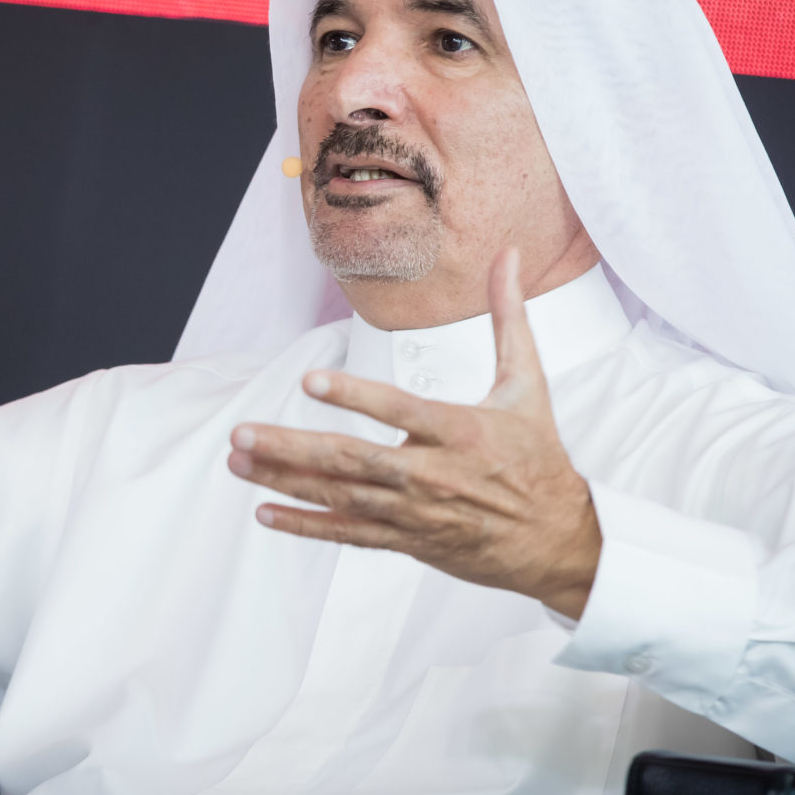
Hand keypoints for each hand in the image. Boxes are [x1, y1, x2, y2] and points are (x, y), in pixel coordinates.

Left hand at [226, 248, 600, 618]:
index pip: (401, 410)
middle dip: (293, 448)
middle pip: (354, 460)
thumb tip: (510, 254)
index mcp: (461, 431)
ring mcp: (415, 512)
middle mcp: (432, 475)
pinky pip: (348, 534)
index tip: (309, 382)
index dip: (355, 397)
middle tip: (242, 433)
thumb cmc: (539, 456)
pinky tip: (265, 512)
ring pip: (341, 497)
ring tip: (238, 460)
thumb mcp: (528, 383)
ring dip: (285, 479)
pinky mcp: (407, 540)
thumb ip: (509, 317)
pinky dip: (306, 525)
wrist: (557, 539)